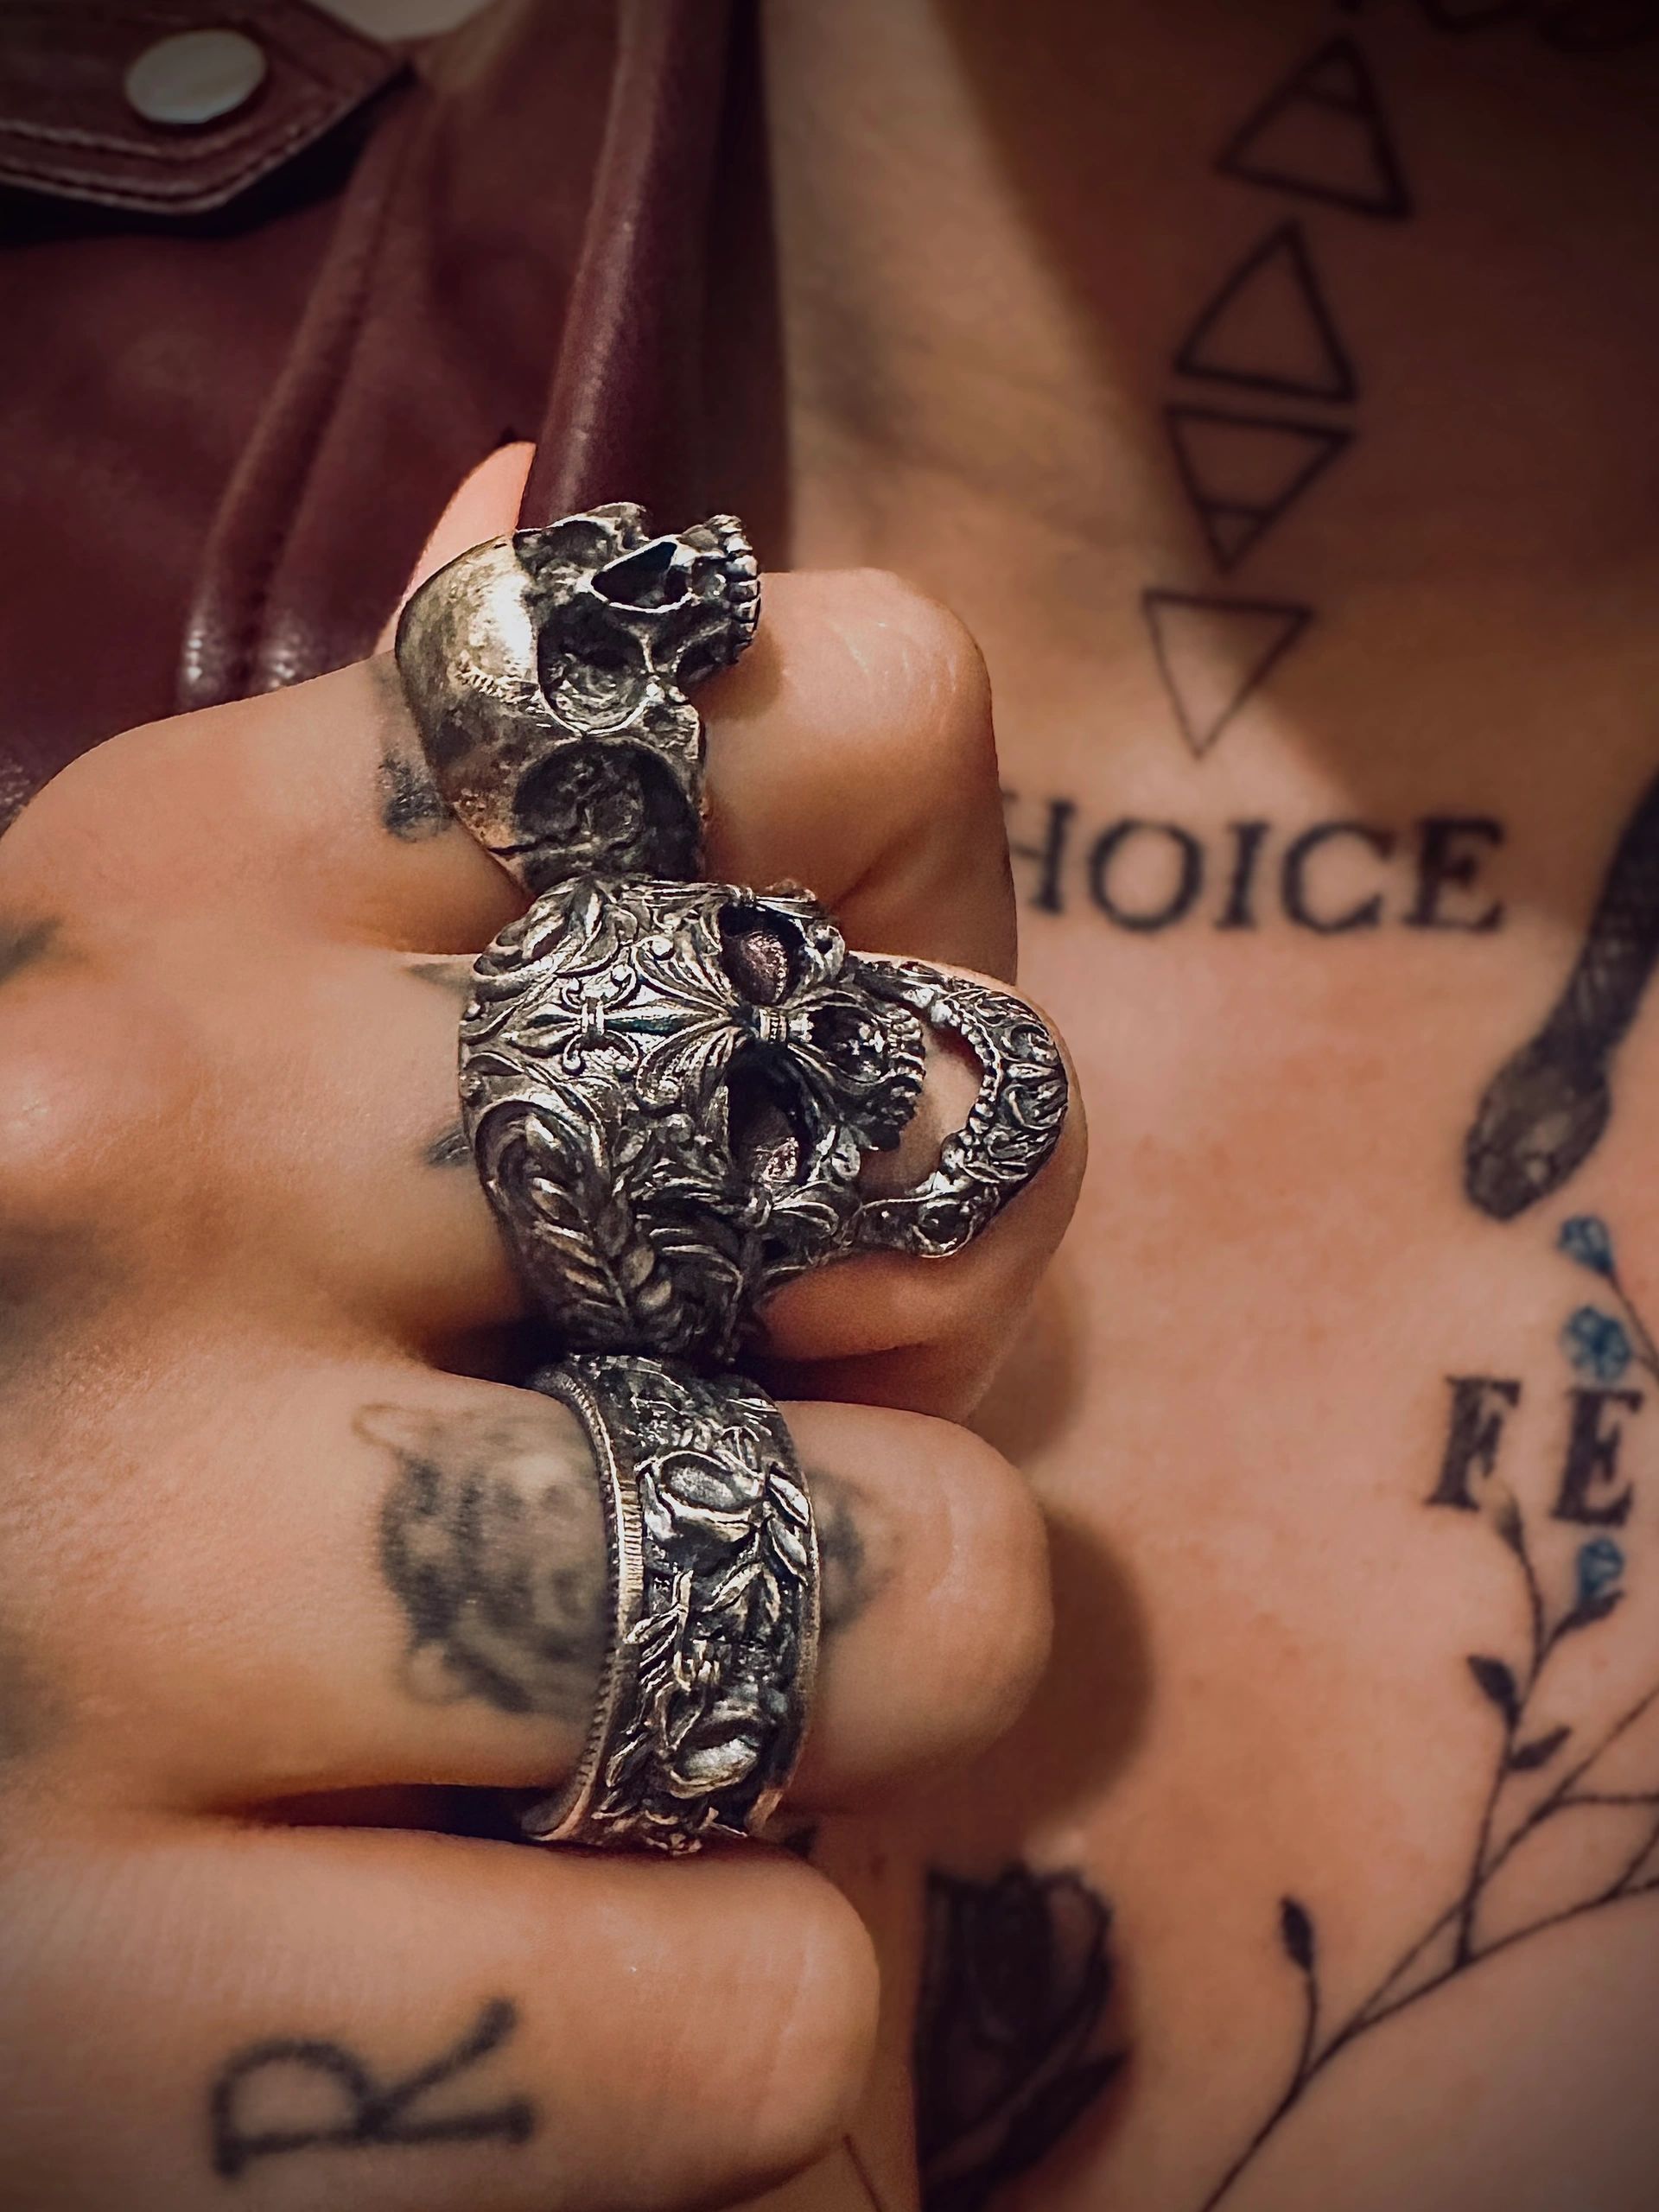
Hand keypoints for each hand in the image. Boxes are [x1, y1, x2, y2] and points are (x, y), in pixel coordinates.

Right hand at [0, 465, 1081, 2208]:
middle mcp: (88, 1156)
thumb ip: (443, 838)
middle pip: (915, 1140)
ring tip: (660, 1721)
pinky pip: (771, 2008)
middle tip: (744, 1454)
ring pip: (902, 1585)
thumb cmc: (149, 1413)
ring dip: (863, 1695)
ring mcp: (90, 1587)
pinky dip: (748, 2021)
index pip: (846, 715)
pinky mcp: (115, 2034)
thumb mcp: (252, 1055)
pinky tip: (550, 1952)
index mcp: (165, 880)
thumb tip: (538, 532)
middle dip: (923, 1336)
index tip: (784, 1140)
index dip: (914, 956)